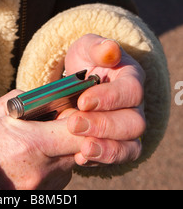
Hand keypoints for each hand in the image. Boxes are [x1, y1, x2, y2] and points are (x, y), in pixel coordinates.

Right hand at [0, 91, 88, 189]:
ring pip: (68, 166)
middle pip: (77, 151)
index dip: (81, 121)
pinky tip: (32, 159)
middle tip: (55, 124)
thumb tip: (44, 98)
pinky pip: (56, 180)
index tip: (73, 112)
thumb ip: (25, 101)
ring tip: (39, 144)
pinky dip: (51, 167)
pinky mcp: (36, 199)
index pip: (78, 133)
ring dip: (62, 152)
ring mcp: (39, 190)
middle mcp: (40, 171)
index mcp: (31, 144)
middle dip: (72, 135)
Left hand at [62, 34, 145, 165]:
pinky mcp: (115, 144)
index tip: (83, 101)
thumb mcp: (87, 47)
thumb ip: (97, 48)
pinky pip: (115, 159)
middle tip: (74, 124)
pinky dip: (99, 161)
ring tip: (82, 149)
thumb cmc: (87, 60)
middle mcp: (135, 106)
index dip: (110, 98)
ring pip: (130, 146)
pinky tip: (80, 158)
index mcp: (132, 78)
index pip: (131, 91)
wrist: (78, 79)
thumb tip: (110, 49)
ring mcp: (127, 128)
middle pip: (133, 123)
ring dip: (106, 149)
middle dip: (103, 126)